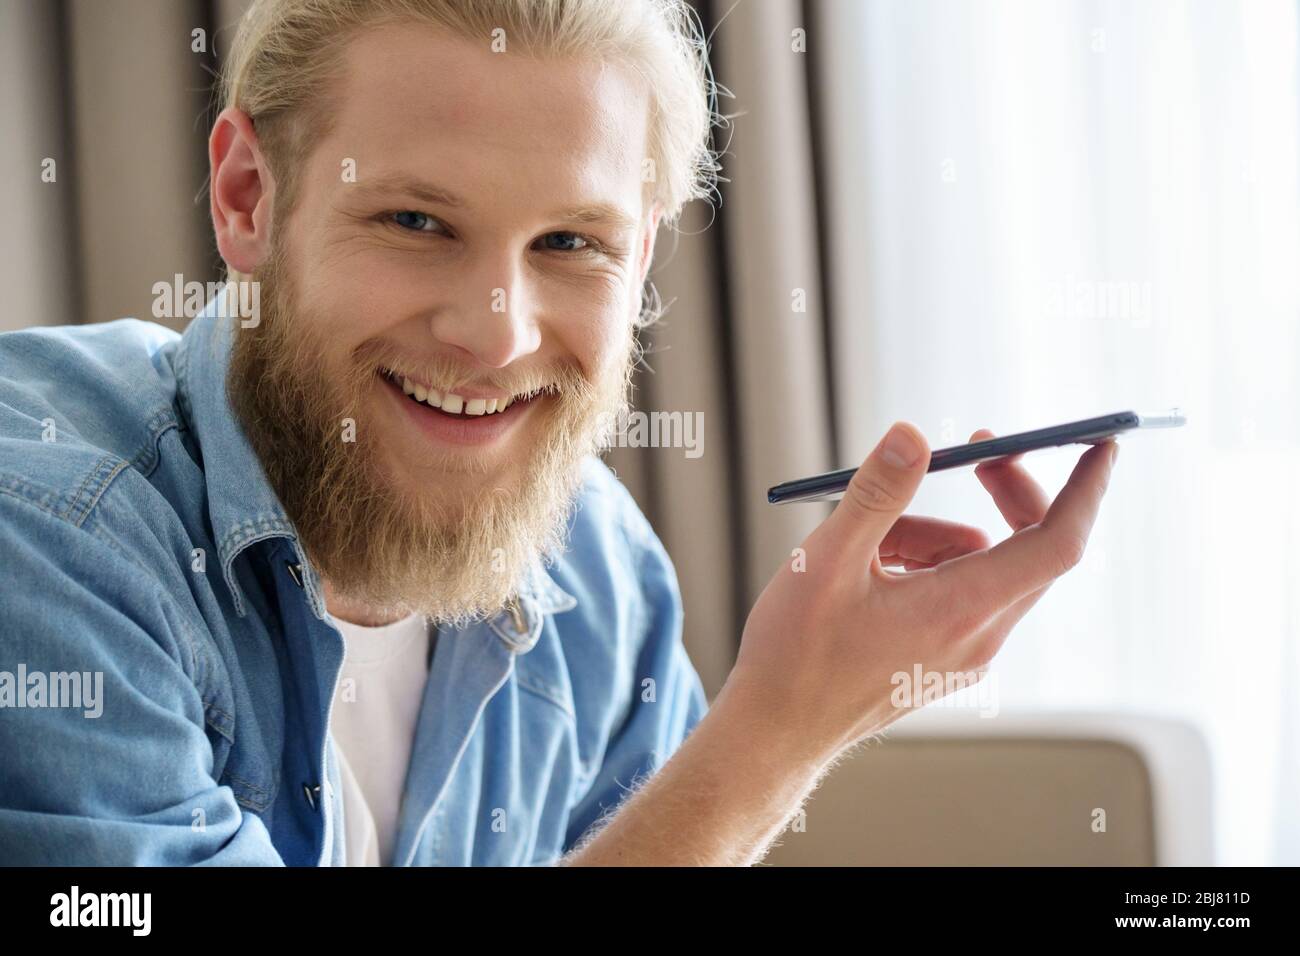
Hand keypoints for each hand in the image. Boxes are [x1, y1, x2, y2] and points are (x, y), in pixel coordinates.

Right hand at [727, 422, 1117, 762]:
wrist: (775, 730)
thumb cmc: (795, 654)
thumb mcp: (827, 561)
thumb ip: (877, 494)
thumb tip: (914, 434)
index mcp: (960, 611)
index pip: (1056, 543)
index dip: (1084, 489)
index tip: (1100, 444)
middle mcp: (978, 637)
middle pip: (1028, 547)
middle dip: (1005, 492)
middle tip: (969, 451)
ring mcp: (966, 653)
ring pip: (982, 564)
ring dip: (936, 534)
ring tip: (866, 547)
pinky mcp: (947, 659)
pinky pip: (960, 590)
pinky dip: (926, 564)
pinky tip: (869, 575)